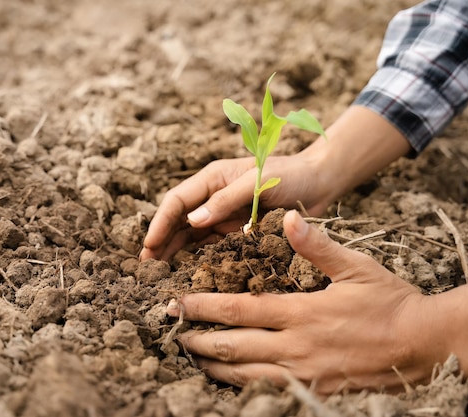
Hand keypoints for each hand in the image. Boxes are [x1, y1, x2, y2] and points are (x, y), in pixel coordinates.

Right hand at [140, 149, 331, 260]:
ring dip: (175, 253)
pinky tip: (189, 274)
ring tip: (161, 275)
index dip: (160, 224)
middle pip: (178, 221)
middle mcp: (212, 197)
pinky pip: (211, 246)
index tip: (149, 246)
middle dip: (161, 242)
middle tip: (147, 269)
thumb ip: (225, 201)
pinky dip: (197, 258)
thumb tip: (193, 222)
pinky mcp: (236, 230)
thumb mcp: (256, 183)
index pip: (177, 202)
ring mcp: (224, 215)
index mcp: (212, 179)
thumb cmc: (289, 174)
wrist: (319, 182)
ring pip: (191, 236)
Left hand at [167, 210, 447, 392]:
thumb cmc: (389, 302)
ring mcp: (303, 373)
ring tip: (191, 354)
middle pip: (233, 345)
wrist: (423, 345)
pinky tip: (227, 377)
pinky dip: (240, 384)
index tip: (178, 302)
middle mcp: (296, 346)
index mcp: (301, 312)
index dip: (203, 306)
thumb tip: (287, 218)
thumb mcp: (356, 267)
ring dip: (212, 364)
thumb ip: (317, 246)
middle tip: (173, 330)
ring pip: (244, 374)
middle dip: (197, 338)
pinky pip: (266, 391)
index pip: (239, 309)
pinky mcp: (313, 390)